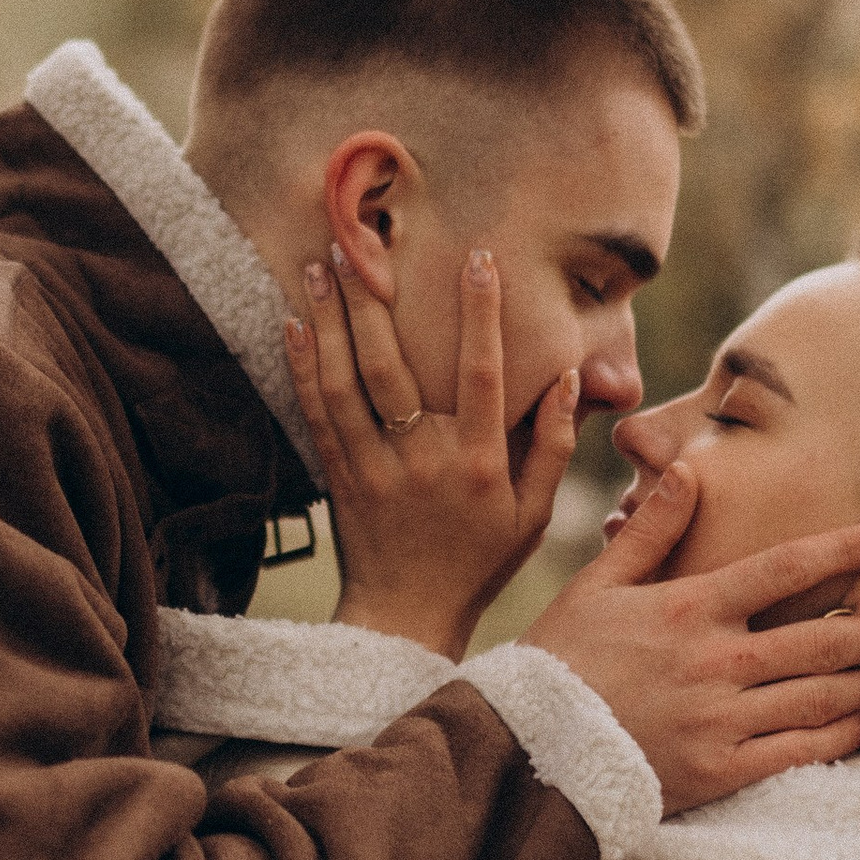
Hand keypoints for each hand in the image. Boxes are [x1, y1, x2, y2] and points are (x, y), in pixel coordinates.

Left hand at [283, 243, 580, 658]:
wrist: (407, 617)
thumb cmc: (479, 562)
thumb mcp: (533, 514)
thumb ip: (554, 445)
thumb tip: (567, 377)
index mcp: (478, 465)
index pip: (483, 377)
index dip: (481, 316)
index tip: (477, 258)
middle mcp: (422, 462)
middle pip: (393, 369)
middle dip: (375, 301)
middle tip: (360, 241)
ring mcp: (373, 470)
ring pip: (344, 384)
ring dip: (330, 320)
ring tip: (318, 263)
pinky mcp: (338, 478)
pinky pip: (315, 414)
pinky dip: (302, 367)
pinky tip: (292, 324)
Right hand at [524, 462, 859, 812]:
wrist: (529, 750)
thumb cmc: (560, 662)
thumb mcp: (595, 585)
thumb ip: (651, 531)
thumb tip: (686, 470)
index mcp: (690, 609)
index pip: (786, 569)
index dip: (847, 549)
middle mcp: (717, 662)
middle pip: (827, 638)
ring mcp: (724, 720)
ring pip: (826, 695)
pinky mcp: (722, 770)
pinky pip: (802, 750)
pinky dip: (844, 733)